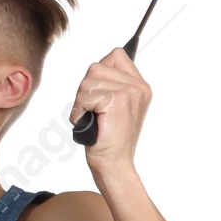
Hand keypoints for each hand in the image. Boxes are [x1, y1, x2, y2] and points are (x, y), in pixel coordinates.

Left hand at [71, 46, 150, 168]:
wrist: (114, 165)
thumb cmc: (110, 140)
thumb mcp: (115, 107)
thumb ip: (112, 84)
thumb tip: (96, 69)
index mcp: (140, 86)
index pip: (115, 55)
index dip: (99, 74)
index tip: (99, 98)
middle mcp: (138, 87)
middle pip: (96, 67)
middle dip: (86, 91)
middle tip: (94, 113)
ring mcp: (130, 92)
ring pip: (88, 81)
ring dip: (81, 102)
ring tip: (92, 118)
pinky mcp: (117, 101)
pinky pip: (85, 96)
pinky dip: (79, 112)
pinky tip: (89, 124)